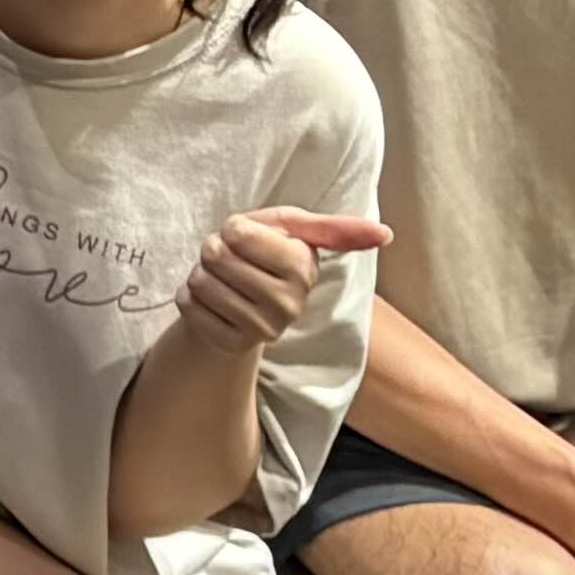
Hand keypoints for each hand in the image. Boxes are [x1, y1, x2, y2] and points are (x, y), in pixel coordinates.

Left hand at [173, 204, 388, 355]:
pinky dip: (189, 297)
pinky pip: (188, 307)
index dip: (233, 229)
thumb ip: (334, 229)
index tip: (248, 239)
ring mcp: (261, 329)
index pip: (236, 232)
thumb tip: (386, 233)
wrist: (241, 297)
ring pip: (200, 282)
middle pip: (215, 255)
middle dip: (214, 250)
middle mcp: (289, 304)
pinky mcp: (232, 345)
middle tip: (232, 260)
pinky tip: (212, 302)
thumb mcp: (293, 229)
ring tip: (224, 279)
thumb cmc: (266, 253)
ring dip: (200, 273)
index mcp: (304, 268)